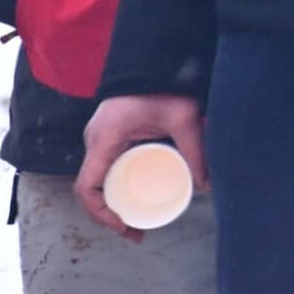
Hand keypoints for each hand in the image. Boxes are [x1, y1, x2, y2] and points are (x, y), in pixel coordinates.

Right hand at [78, 93, 206, 235]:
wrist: (152, 60)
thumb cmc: (163, 85)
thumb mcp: (183, 118)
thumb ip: (196, 150)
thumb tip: (207, 186)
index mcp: (104, 140)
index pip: (86, 188)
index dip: (100, 214)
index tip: (122, 225)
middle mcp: (94, 142)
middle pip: (90, 190)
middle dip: (108, 217)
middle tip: (135, 233)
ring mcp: (98, 139)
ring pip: (96, 181)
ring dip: (109, 205)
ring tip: (133, 223)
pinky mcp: (108, 137)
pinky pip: (103, 170)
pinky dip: (112, 189)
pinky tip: (128, 199)